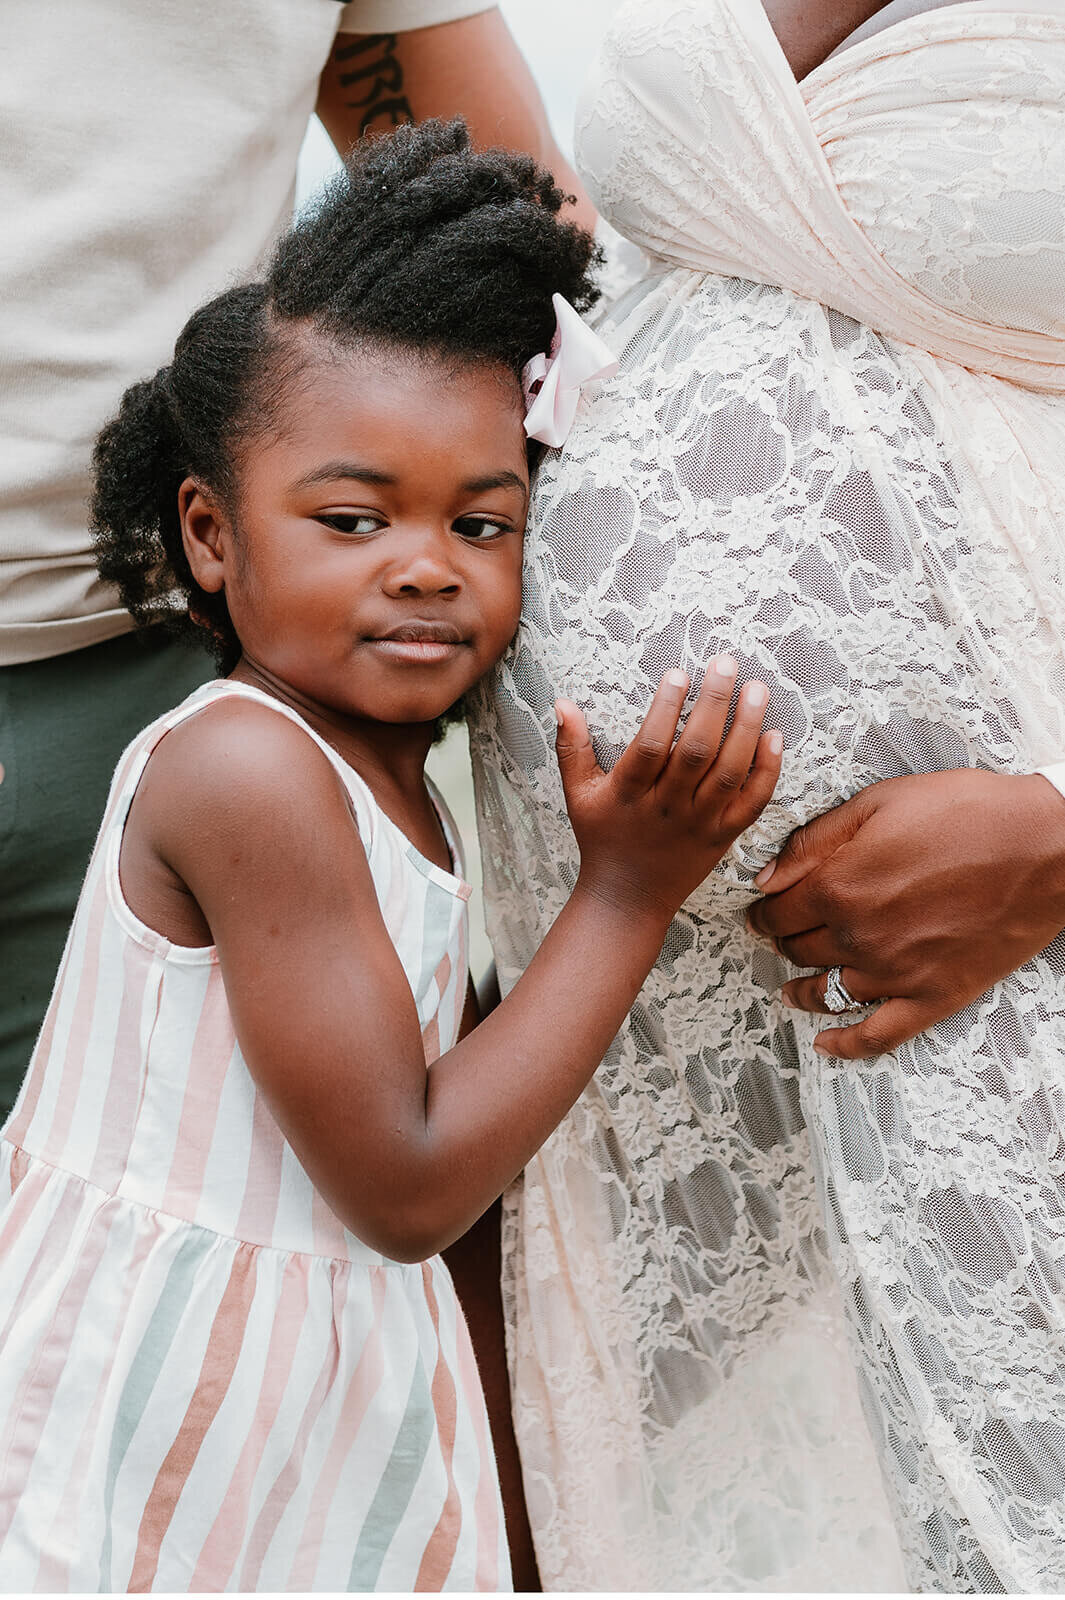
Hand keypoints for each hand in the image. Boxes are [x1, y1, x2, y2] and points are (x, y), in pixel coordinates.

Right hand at [556, 658, 781, 921]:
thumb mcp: (577, 795)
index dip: (665, 710)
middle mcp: (667, 808)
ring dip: (747, 729)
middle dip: (714, 705)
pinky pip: (752, 804)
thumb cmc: (602, 839)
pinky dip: (767, 771)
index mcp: (629, 794)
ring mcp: (699, 823)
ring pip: (729, 774)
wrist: (628, 900)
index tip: (678, 673)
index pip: (650, 747)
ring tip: (757, 690)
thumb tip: (562, 702)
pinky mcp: (723, 836)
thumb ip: (571, 748)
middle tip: (726, 664)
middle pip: (696, 753)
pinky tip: (775, 736)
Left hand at [747, 769, 1064, 1057]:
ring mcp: (895, 973)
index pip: (776, 909)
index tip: (758, 909)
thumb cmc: (967, 813)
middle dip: (781, 940)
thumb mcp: (880, 803)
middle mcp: (858, 936)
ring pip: (825, 992)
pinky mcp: (934, 997)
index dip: (762, 909)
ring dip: (801, 988)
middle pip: (796, 949)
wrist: (1046, 846)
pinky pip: (878, 1035)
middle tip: (779, 934)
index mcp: (838, 886)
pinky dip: (846, 1044)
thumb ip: (814, 840)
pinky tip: (824, 1043)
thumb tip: (766, 874)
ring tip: (790, 985)